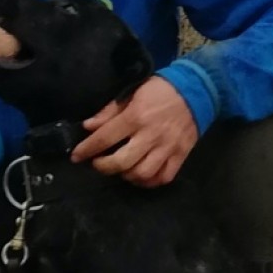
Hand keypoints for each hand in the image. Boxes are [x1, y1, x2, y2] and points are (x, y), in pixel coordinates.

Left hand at [71, 77, 197, 187]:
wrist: (196, 90)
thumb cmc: (159, 90)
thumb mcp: (131, 92)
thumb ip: (109, 111)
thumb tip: (88, 126)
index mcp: (135, 116)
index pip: (105, 138)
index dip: (87, 149)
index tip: (76, 156)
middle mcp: (151, 135)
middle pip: (122, 162)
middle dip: (104, 166)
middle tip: (98, 163)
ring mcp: (167, 147)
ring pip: (142, 174)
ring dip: (125, 175)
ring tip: (119, 169)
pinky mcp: (180, 155)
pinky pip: (163, 177)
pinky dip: (148, 182)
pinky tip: (139, 175)